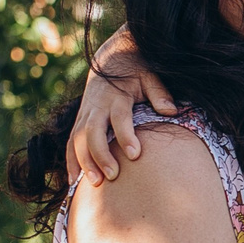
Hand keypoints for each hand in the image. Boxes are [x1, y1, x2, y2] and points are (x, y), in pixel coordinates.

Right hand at [65, 32, 174, 185]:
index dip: (125, 136)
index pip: (119, 118)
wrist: (110, 59)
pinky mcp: (79, 121)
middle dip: (101, 155)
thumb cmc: (136, 71)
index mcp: (116, 95)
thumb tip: (172, 111)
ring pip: (78, 140)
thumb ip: (158, 92)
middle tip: (113, 175)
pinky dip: (71, 161)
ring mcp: (85, 114)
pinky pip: (71, 143)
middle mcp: (97, 106)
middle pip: (92, 132)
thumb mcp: (149, 76)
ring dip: (84, 162)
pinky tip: (74, 182)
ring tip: (95, 183)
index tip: (135, 155)